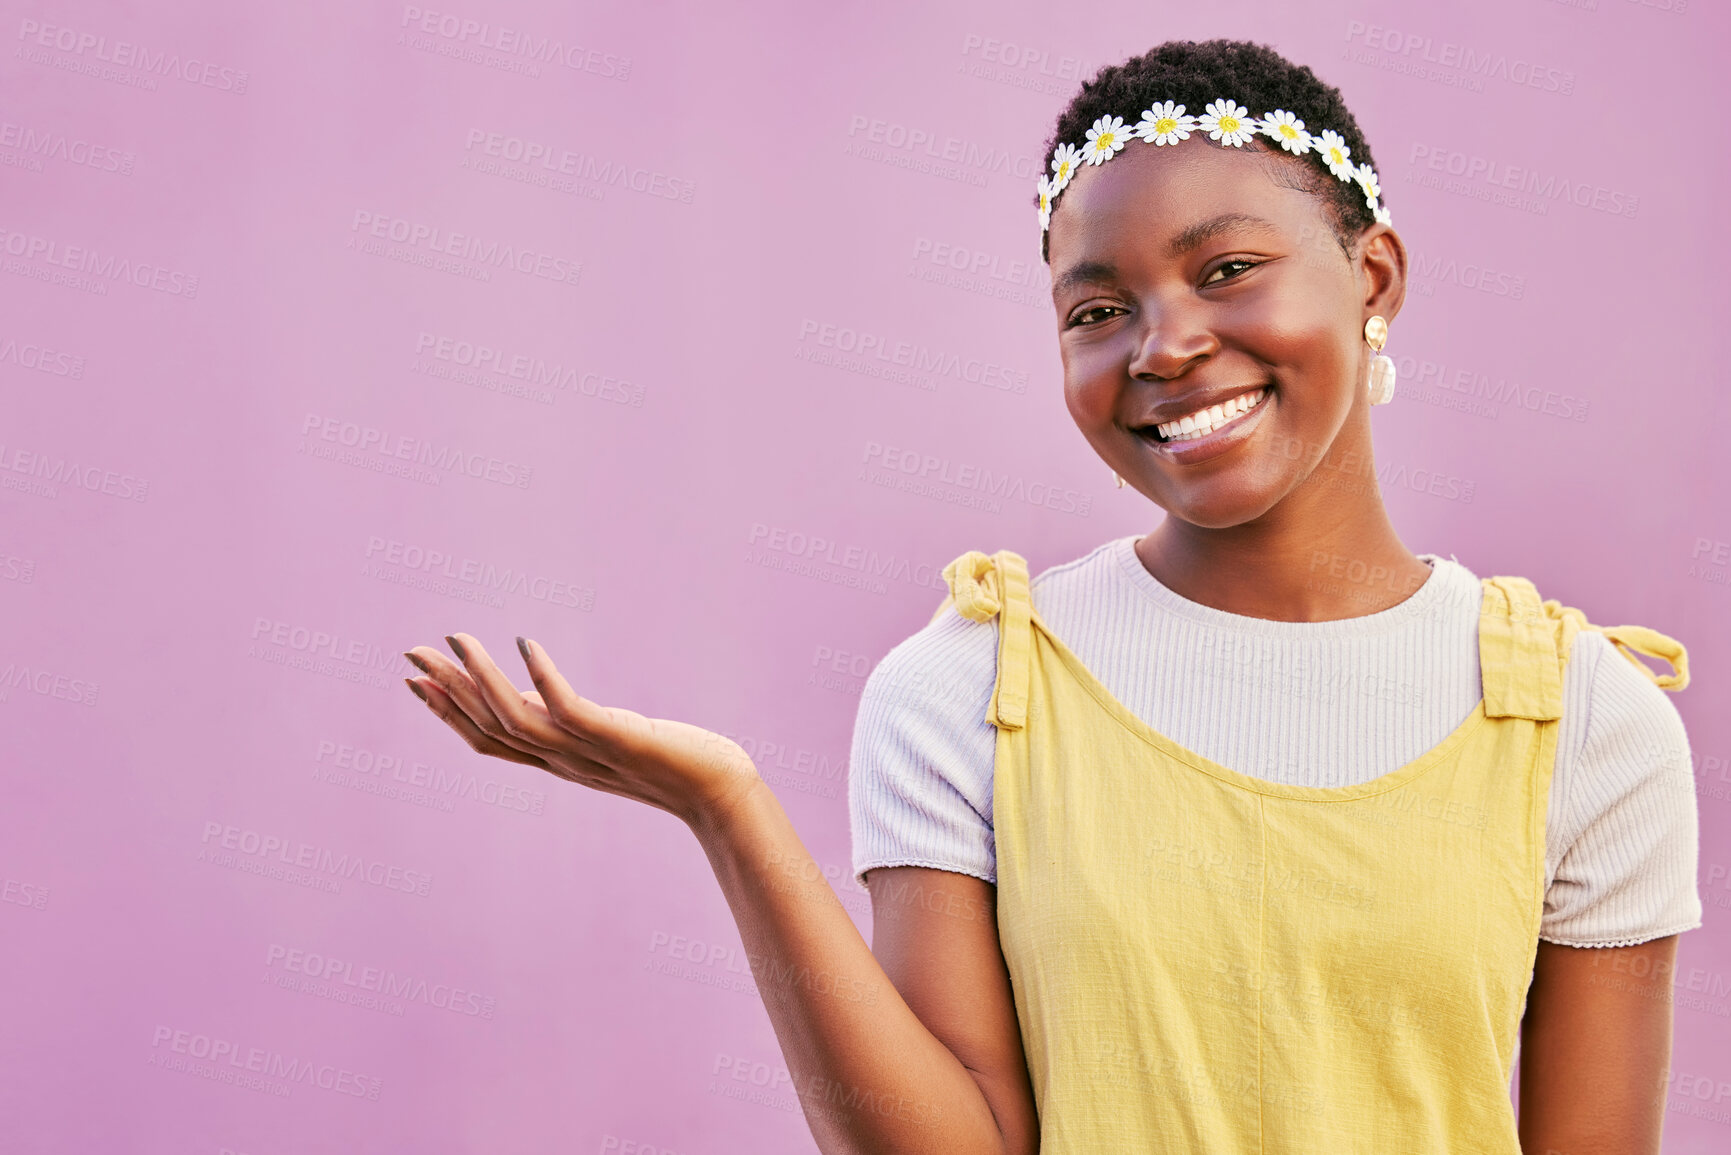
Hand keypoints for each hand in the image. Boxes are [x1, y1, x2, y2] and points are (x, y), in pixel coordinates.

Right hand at [403, 633, 762, 830]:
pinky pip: (570, 709)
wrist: (720, 793)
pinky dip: (544, 678)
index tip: (417, 680)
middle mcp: (563, 760)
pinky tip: (528, 645)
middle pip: (489, 728)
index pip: (489, 739)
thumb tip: (548, 700)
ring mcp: (586, 751)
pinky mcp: (617, 737)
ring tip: (459, 639)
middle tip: (412, 653)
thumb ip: (578, 725)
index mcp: (558, 761)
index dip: (448, 711)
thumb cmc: (675, 764)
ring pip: (516, 720)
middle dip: (447, 691)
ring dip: (482, 679)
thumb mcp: (612, 740)